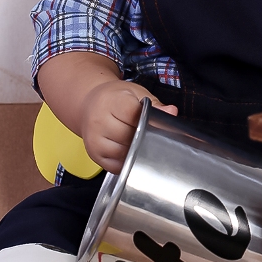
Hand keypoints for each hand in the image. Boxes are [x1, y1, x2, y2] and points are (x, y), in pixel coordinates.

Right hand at [37, 52, 177, 175]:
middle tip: (148, 132)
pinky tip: (130, 152)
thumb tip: (172, 112)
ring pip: (123, 154)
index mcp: (111, 102)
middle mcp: (99, 122)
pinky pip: (116, 167)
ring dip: (136, 152)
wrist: (90, 105)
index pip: (134, 117)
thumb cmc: (116, 99)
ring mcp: (94, 141)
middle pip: (129, 137)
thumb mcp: (136, 94)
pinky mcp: (94, 155)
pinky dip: (127, 162)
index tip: (154, 122)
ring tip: (139, 141)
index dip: (148, 122)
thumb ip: (155, 104)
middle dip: (143, 137)